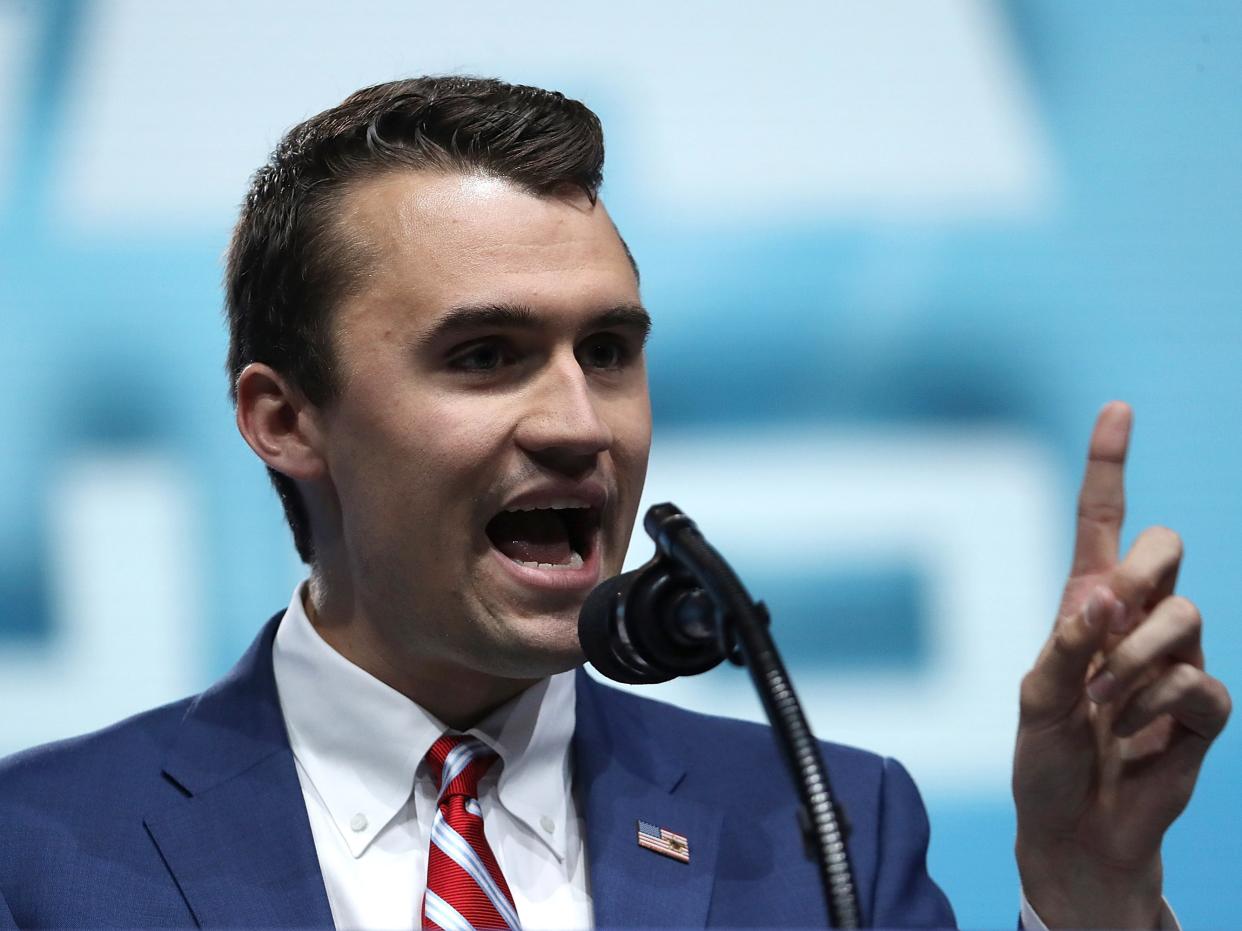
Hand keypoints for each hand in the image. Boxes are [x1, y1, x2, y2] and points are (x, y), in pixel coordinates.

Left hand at [1013, 401, 1230, 928]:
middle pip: (1164, 549)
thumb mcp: (1035, 699)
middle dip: (1142, 574)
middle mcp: (1135, 620)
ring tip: (1106, 707)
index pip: (1101, 520)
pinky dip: (1162, 707)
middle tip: (1106, 620)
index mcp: (1085, 602)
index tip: (1117, 408)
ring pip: (1184, 616)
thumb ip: (1064, 647)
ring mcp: (1175, 659)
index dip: (1110, 464)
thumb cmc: (1045, 757)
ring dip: (1136, 662)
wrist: (1077, 827)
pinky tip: (1140, 735)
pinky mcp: (1204, 706)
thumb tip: (1101, 600)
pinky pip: (1202, 682)